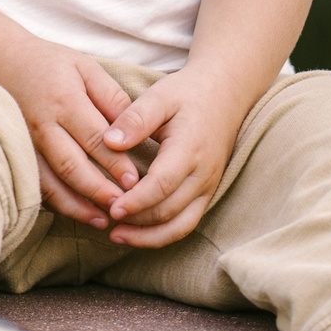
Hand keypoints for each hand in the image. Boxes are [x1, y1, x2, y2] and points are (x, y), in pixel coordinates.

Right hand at [0, 38, 142, 228]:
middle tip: (123, 206)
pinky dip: (56, 203)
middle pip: (72, 165)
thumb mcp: (85, 67)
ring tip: (102, 219)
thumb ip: (111, 97)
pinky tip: (76, 213)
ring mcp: (25, 143)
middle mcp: (42, 125)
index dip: (115, 162)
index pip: (94, 137)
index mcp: (64, 101)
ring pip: (51, 182)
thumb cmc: (49, 64)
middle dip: (98, 190)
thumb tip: (135, 130)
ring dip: (77, 205)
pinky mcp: (15, 154)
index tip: (136, 182)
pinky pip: (35, 185)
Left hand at [99, 62, 249, 246]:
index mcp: (190, 149)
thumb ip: (135, 119)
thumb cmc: (188, 94)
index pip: (163, 184)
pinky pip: (187, 223)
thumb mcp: (160, 96)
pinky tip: (137, 232)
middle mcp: (203, 174)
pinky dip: (163, 233)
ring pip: (181, 225)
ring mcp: (208, 187)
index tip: (112, 208)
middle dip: (137, 222)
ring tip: (117, 236)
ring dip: (149, 237)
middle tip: (105, 220)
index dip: (137, 201)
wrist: (225, 94)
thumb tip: (109, 142)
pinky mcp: (206, 193)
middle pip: (170, 210)